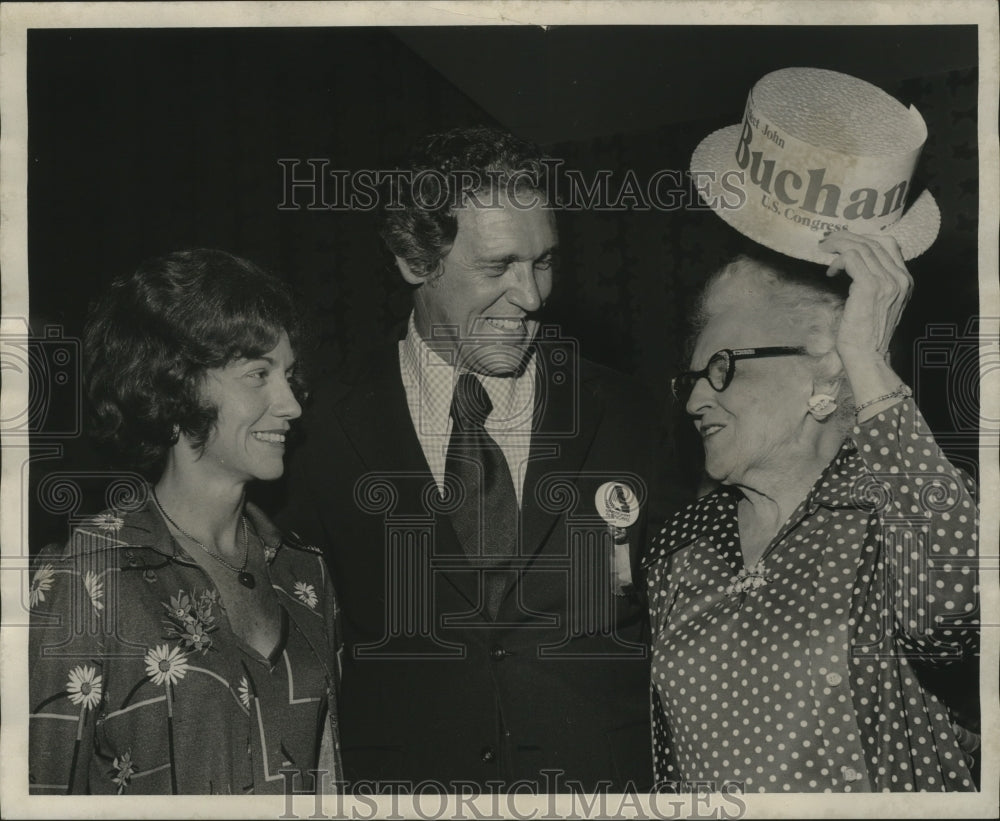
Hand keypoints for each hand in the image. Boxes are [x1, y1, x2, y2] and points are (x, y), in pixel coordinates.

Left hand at [818, 231, 912, 363]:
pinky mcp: (870, 287)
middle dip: (847, 237)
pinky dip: (838, 260)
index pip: (889, 244)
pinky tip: (830, 272)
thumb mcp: (879, 303)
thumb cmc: (866, 333)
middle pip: (873, 242)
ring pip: (861, 247)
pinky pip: (852, 259)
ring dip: (838, 245)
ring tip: (824, 250)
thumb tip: (855, 263)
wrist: (867, 355)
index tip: (844, 241)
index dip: (864, 237)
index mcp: (905, 280)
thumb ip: (877, 282)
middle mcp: (900, 278)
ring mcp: (887, 282)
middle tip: (828, 241)